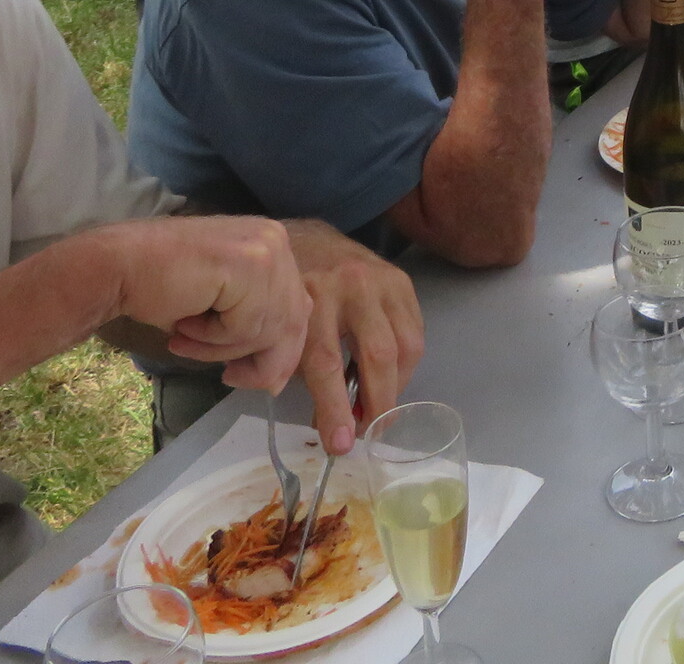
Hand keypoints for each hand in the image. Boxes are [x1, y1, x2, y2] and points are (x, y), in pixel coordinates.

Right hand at [84, 216, 310, 393]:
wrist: (118, 266)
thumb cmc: (161, 287)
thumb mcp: (223, 306)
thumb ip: (256, 324)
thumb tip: (278, 378)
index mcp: (273, 244)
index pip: (298, 309)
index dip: (279, 352)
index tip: (246, 373)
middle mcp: (276, 241)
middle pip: (292, 323)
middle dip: (259, 361)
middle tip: (228, 376)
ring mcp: (266, 250)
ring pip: (268, 330)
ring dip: (223, 349)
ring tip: (186, 338)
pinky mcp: (250, 265)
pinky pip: (246, 326)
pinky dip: (212, 338)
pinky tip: (185, 322)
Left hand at [285, 221, 423, 455]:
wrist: (306, 238)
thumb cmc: (282, 289)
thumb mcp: (268, 326)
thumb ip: (273, 367)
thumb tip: (280, 404)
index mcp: (311, 297)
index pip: (326, 362)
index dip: (334, 408)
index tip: (341, 444)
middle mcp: (352, 285)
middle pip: (377, 355)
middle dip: (377, 403)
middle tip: (369, 433)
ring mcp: (382, 279)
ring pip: (407, 345)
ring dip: (397, 386)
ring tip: (378, 407)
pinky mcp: (401, 280)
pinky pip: (416, 331)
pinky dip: (406, 363)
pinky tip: (386, 377)